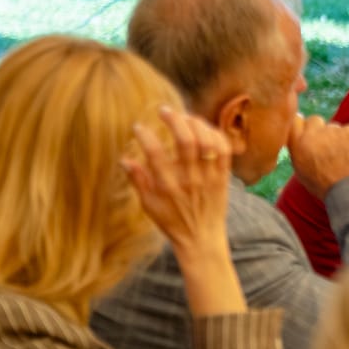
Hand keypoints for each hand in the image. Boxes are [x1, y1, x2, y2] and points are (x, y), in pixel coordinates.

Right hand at [123, 106, 232, 258]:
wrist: (202, 238)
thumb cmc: (172, 221)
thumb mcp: (149, 205)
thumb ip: (138, 180)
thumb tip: (124, 159)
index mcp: (168, 186)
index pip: (155, 154)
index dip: (145, 136)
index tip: (138, 126)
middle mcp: (190, 179)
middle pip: (186, 141)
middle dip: (174, 120)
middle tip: (163, 110)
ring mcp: (209, 177)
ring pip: (207, 141)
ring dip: (195, 123)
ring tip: (184, 116)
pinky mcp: (224, 176)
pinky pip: (224, 149)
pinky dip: (215, 134)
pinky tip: (203, 128)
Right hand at [288, 115, 348, 200]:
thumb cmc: (327, 187)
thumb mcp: (303, 173)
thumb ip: (300, 152)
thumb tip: (301, 139)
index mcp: (299, 146)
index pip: (294, 122)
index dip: (301, 126)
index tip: (306, 132)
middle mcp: (315, 134)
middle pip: (314, 120)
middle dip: (319, 129)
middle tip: (327, 144)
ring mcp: (334, 131)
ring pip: (334, 127)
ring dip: (337, 136)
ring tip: (344, 156)